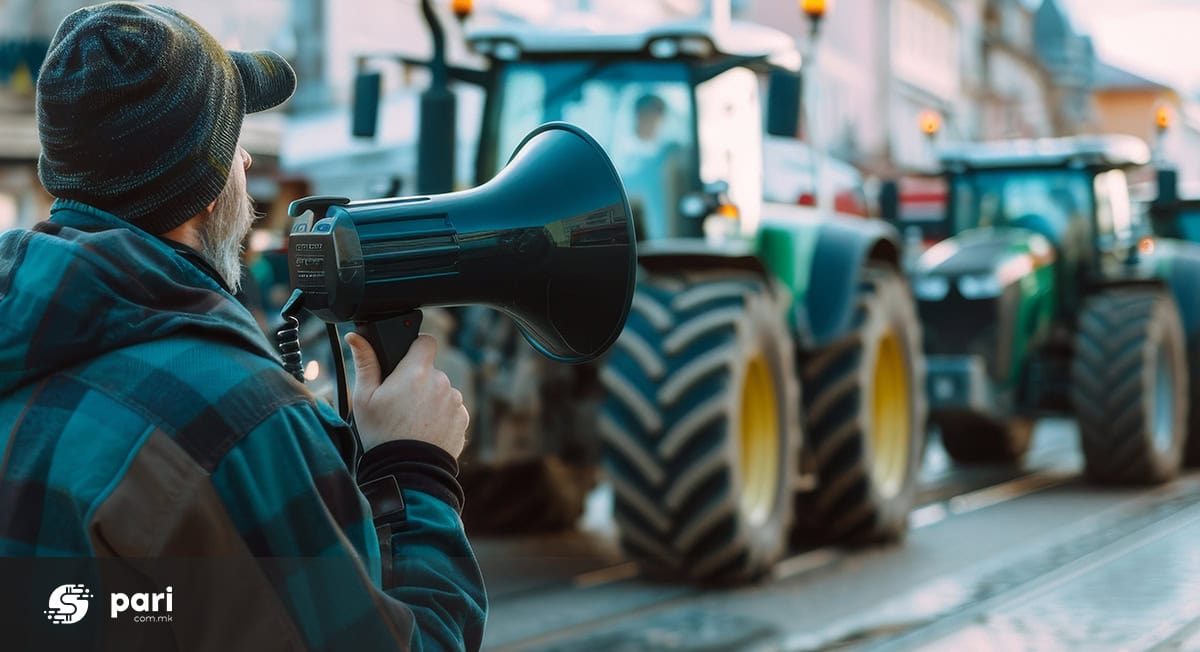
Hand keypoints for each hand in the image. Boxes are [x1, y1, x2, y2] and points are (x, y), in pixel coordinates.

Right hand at [345, 332, 468, 457]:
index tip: (406, 359)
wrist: (407, 471)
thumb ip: (365, 363)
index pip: (425, 341)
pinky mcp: (462, 418)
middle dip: (417, 380)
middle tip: (400, 401)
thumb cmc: (382, 435)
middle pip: (430, 370)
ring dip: (430, 398)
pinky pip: (451, 409)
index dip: (415, 347)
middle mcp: (441, 382)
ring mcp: (454, 401)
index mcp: (416, 372)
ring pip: (441, 390)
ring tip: (411, 419)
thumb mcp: (364, 398)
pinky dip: (440, 415)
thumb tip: (356, 337)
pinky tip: (424, 429)